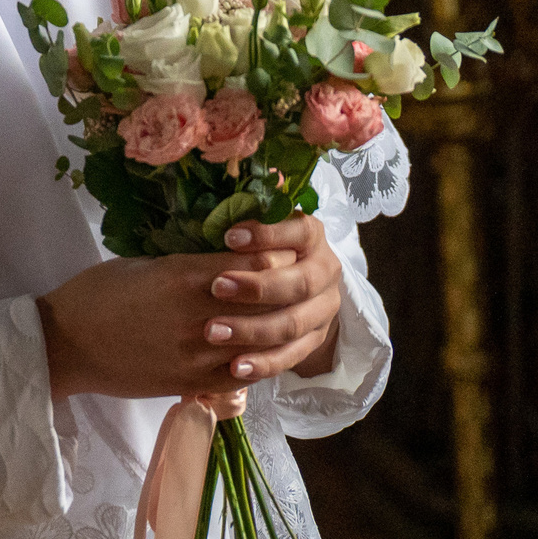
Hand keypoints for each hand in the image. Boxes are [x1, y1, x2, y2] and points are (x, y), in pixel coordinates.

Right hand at [35, 214, 343, 399]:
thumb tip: (229, 260)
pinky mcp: (189, 384)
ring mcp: (195, 354)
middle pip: (264, 302)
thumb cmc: (97, 293)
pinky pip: (240, 376)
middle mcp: (196, 316)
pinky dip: (258, 362)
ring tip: (289, 316)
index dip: (277, 255)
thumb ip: (189, 264)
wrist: (65, 344)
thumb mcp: (144, 264)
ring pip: (258, 342)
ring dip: (278, 328)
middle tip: (300, 279)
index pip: (252, 264)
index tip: (288, 247)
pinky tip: (265, 352)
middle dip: (286, 289)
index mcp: (182, 277)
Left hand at [210, 215, 343, 379]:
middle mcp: (325, 272)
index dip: (267, 234)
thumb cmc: (254, 250)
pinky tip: (233, 368)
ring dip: (253, 330)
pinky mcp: (313, 343)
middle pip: (299, 283)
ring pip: (295, 324)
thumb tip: (256, 171)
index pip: (298, 231)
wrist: (292, 291)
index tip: (228, 236)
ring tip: (212, 331)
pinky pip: (291, 358)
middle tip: (216, 288)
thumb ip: (247, 206)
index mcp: (312, 236)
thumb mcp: (251, 227)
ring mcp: (323, 310)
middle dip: (257, 287)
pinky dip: (263, 364)